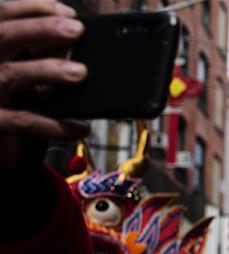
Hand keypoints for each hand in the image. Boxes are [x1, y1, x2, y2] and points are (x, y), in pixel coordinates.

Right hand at [0, 0, 90, 167]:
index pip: (3, 15)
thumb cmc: (12, 100)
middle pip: (3, 36)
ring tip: (80, 72)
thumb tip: (70, 34)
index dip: (33, 8)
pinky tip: (80, 126)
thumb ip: (39, 50)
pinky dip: (55, 124)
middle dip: (41, 29)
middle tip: (76, 30)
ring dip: (46, 70)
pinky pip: (23, 121)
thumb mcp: (22, 68)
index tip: (69, 13)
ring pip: (11, 74)